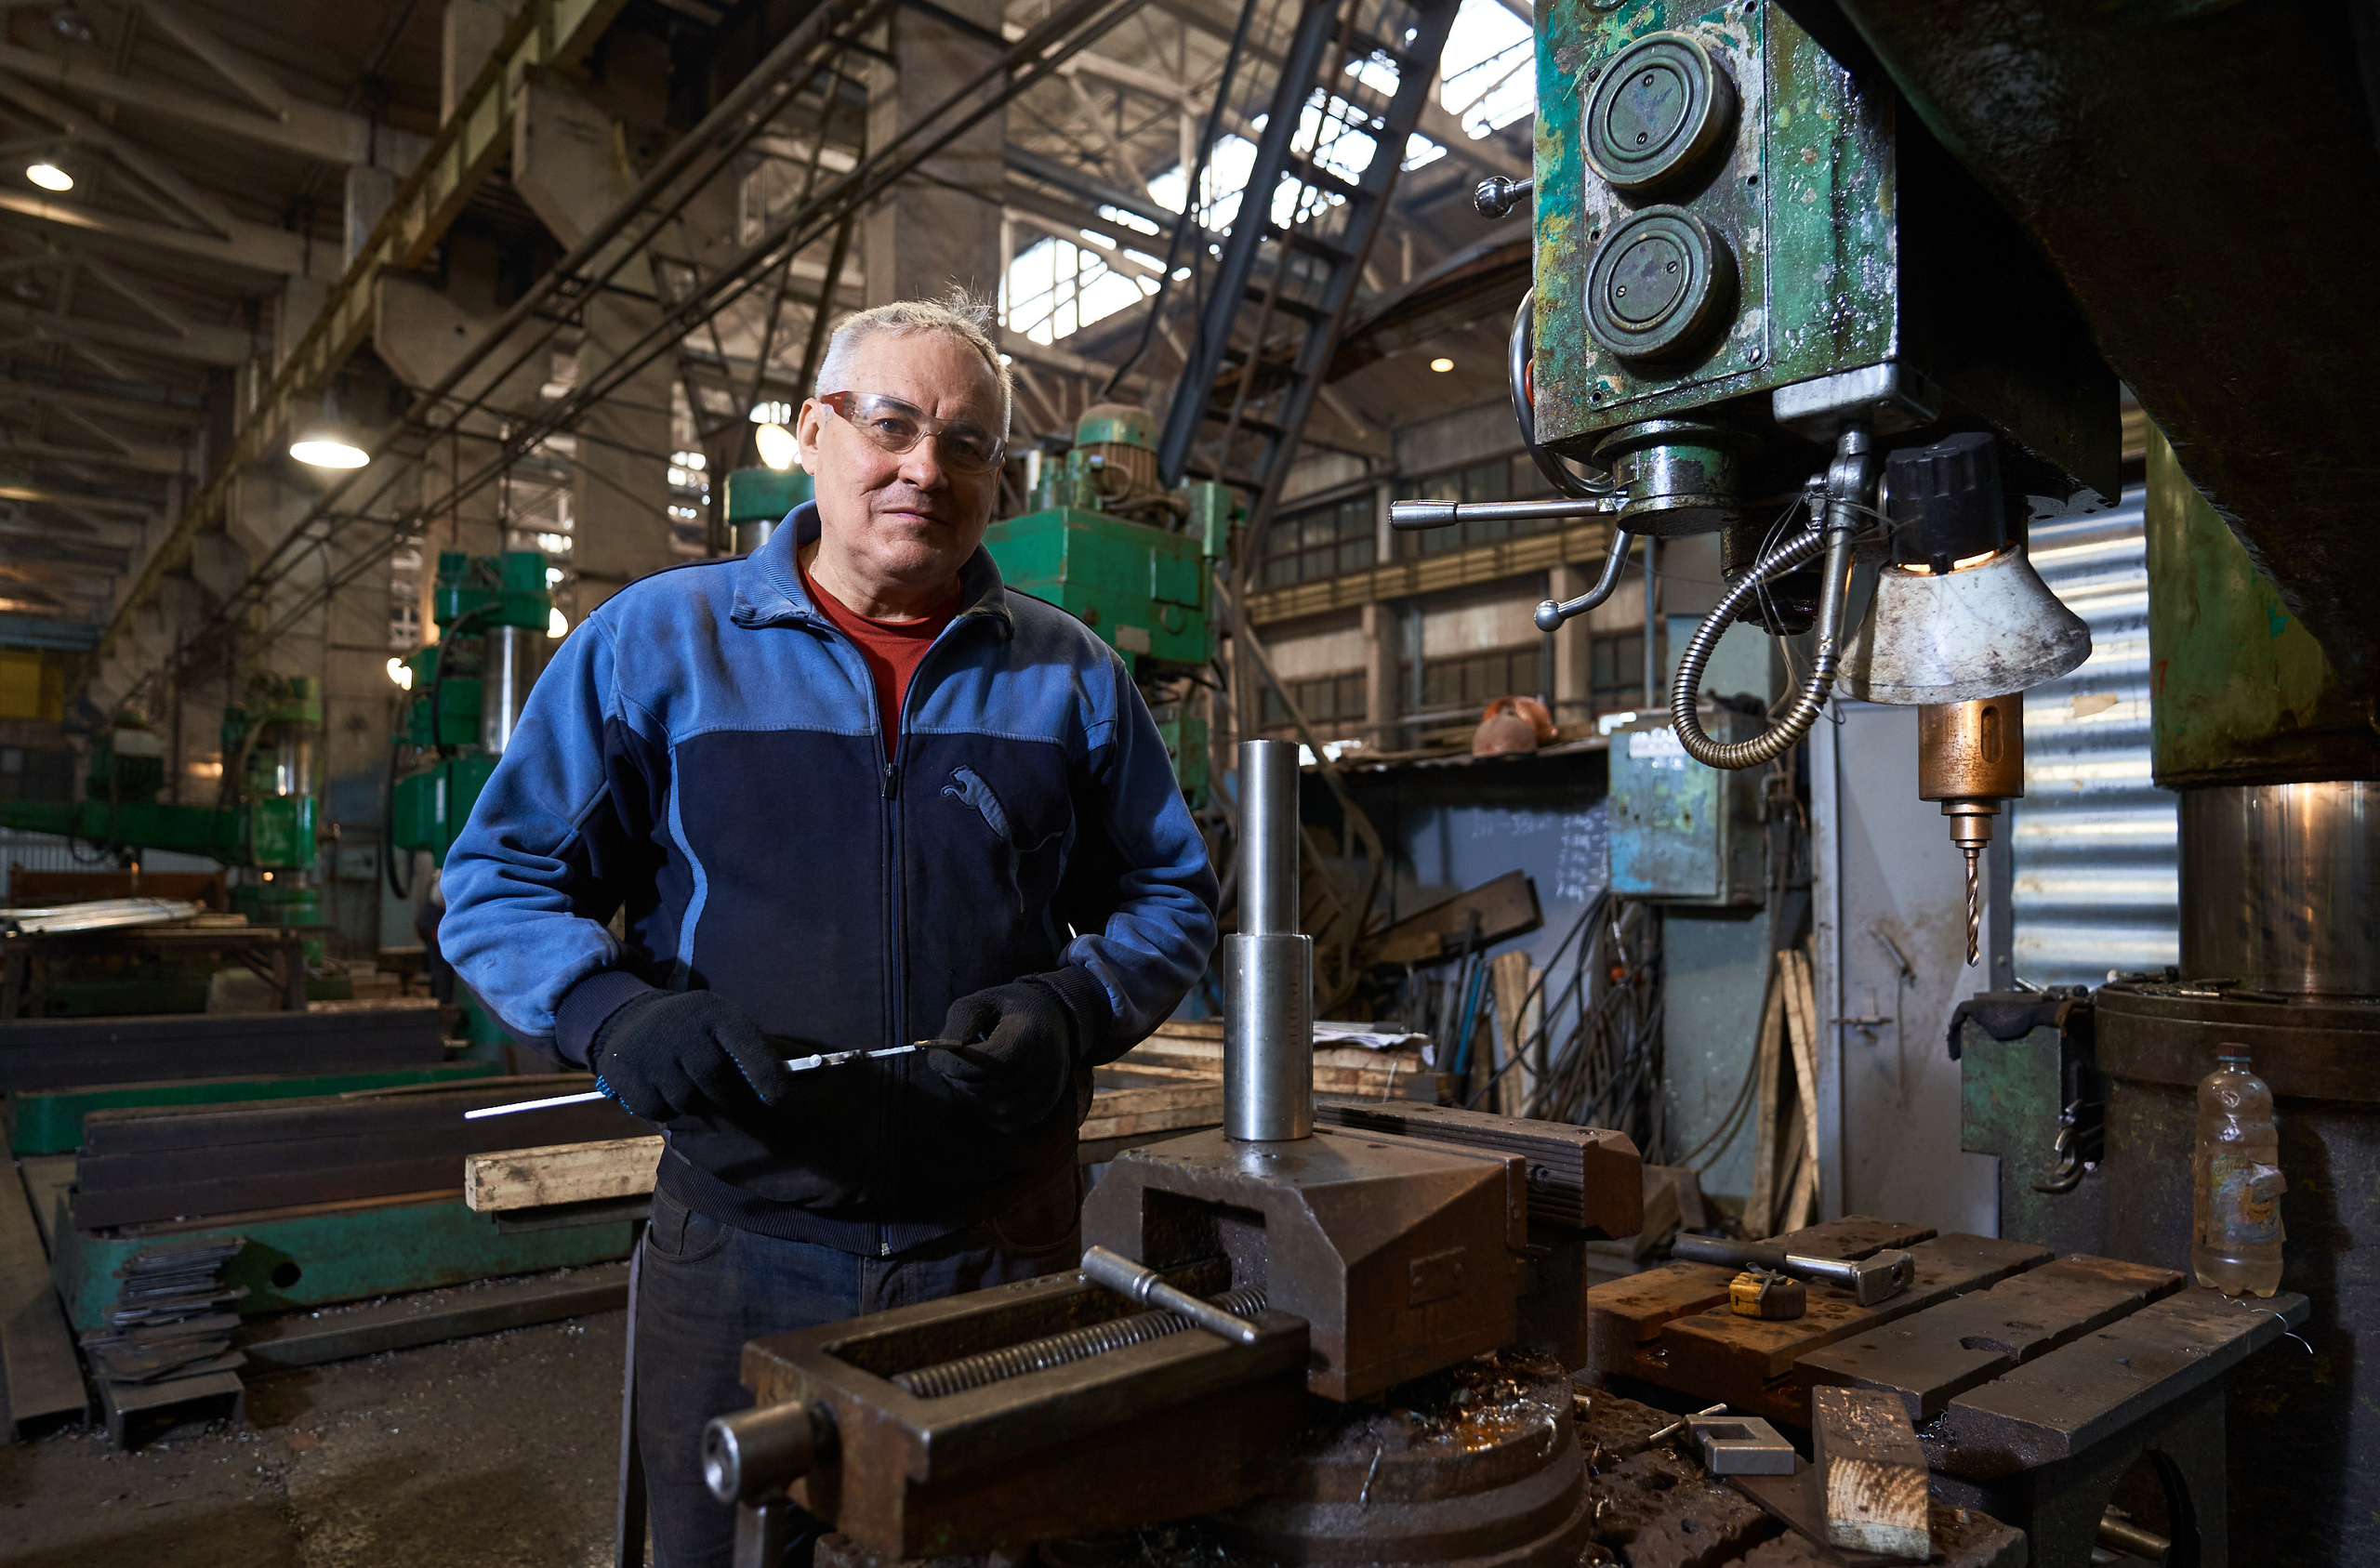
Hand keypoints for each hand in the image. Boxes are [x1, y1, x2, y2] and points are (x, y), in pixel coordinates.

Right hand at [589, 990, 792, 1121]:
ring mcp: (650, 1051)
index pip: (745, 1043)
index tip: (778, 1100)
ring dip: (694, 1103)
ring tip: (689, 1084)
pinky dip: (665, 1108)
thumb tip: (793, 1088)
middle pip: (715, 1079)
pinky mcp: (626, 1073)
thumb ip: (751, 1053)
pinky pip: (658, 1110)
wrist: (633, 1020)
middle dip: (728, 1099)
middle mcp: (681, 1028)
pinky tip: (662, 1088)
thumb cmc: (695, 1032)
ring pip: (687, 1101)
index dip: (764, 1073)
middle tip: (731, 1104)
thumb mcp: (723, 1025)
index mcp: (714, 1012)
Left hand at [928, 981, 1075, 1132]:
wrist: (1051, 1014)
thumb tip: (939, 1062)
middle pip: (994, 1087)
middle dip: (961, 1081)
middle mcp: (1047, 1061)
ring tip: (961, 1081)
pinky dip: (988, 1114)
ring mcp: (1051, 1085)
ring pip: (1001, 1110)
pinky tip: (979, 1095)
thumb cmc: (1008, 1007)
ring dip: (972, 1100)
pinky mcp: (1048, 1102)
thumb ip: (956, 1028)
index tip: (941, 1058)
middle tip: (947, 1069)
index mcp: (1030, 1030)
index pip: (994, 1061)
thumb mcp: (979, 1002)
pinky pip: (1011, 1123)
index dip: (961, 1065)